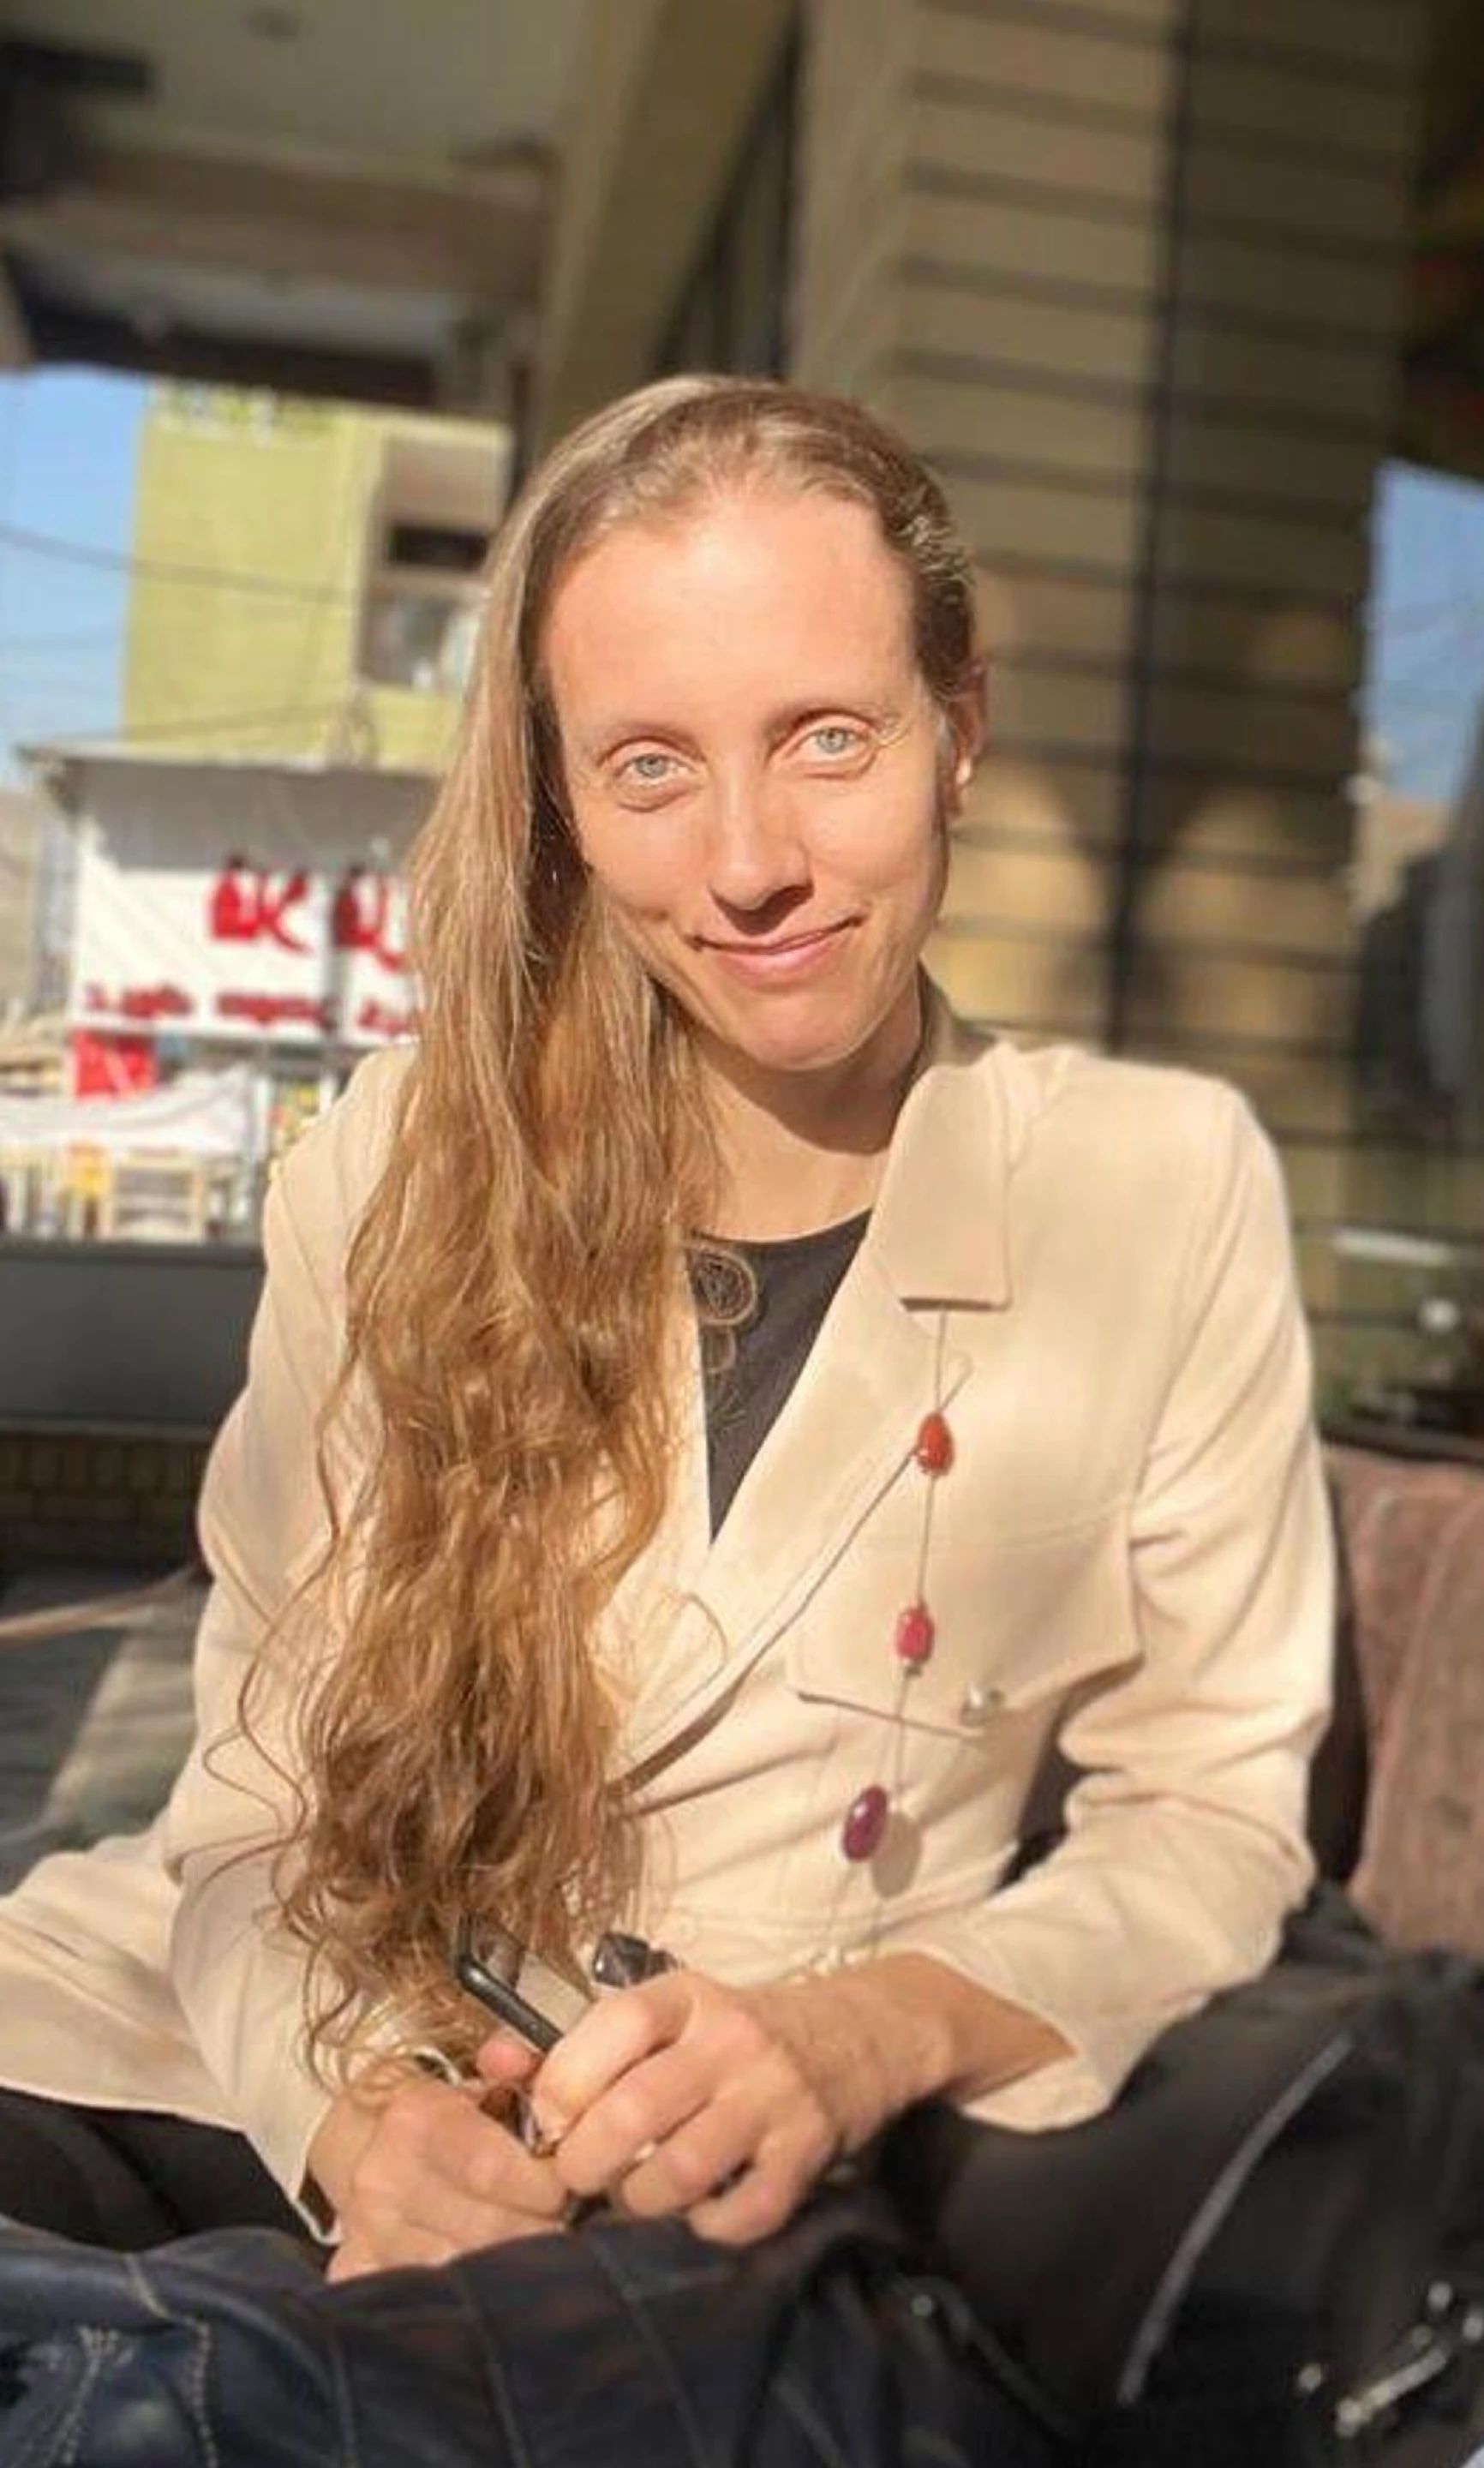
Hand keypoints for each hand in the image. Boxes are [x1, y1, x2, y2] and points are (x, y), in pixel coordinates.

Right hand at [310, 2063, 568, 2281]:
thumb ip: (518, 2060)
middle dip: (543, 2230)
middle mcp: (383, 2182)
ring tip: (535, 2249)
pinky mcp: (357, 2279)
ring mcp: (367, 2237)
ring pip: (465, 2275)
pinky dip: (470, 2304)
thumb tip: (517, 2060)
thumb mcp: (484, 2075)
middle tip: (566, 2223)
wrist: (368, 2145)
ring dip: (514, 2271)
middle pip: (490, 2232)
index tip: (573, 2187)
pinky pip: (428, 2309)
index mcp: (415, 2121)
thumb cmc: (446, 2117)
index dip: (547, 2185)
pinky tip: (493, 2287)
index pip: (492, 2169)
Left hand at [479, 1969, 894, 2247]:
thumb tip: (491, 2066)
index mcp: (684, 1996)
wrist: (856, 2035)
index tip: (545, 2122)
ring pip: (680, 2172)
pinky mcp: (807, 2152)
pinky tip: (694, 2214)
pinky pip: (741, 2214)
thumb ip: (577, 2039)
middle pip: (633, 2111)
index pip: (611, 2026)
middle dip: (584, 2161)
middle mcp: (730, 2039)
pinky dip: (705, 2229)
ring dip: (638, 2202)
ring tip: (632, 2197)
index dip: (562, 2083)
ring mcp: (773, 2096)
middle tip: (575, 2179)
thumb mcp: (666, 2014)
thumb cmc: (731, 2033)